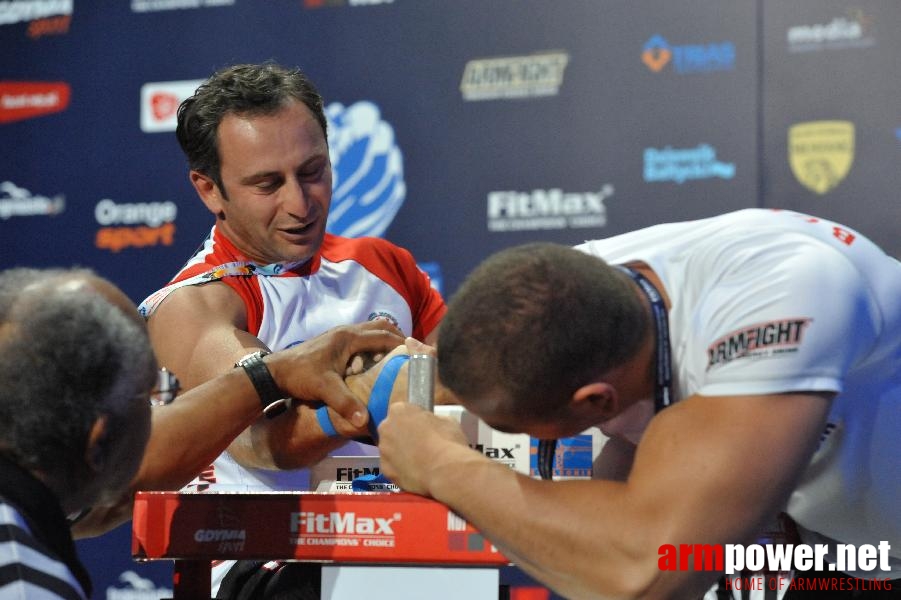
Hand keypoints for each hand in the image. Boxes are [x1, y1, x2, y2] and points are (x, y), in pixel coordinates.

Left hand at [265, 321, 403, 429]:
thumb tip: (365, 422)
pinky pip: (362, 338)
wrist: (274, 372)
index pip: (384, 335)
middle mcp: (346, 332)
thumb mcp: (324, 389)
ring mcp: (339, 335)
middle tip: (410, 355)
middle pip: (381, 327)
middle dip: (397, 338)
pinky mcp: (334, 342)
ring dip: (385, 341)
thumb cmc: (300, 377)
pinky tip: (374, 363)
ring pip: (371, 331)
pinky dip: (374, 345)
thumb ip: (345, 404)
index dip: (402, 343)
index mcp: (348, 338)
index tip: (417, 353)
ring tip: (396, 360)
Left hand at [377, 402, 472, 495]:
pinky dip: (402, 469)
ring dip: (401, 453)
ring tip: (421, 460)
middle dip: (404, 435)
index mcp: (399, 410)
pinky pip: (393, 467)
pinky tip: (417, 472)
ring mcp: (384, 451)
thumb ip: (433, 419)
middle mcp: (386, 428)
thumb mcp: (447, 421)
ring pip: (391, 449)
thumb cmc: (448, 444)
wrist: (445, 474)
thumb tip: (433, 425)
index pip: (403, 410)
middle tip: (423, 443)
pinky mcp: (386, 471)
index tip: (424, 425)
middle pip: (393, 429)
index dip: (415, 418)